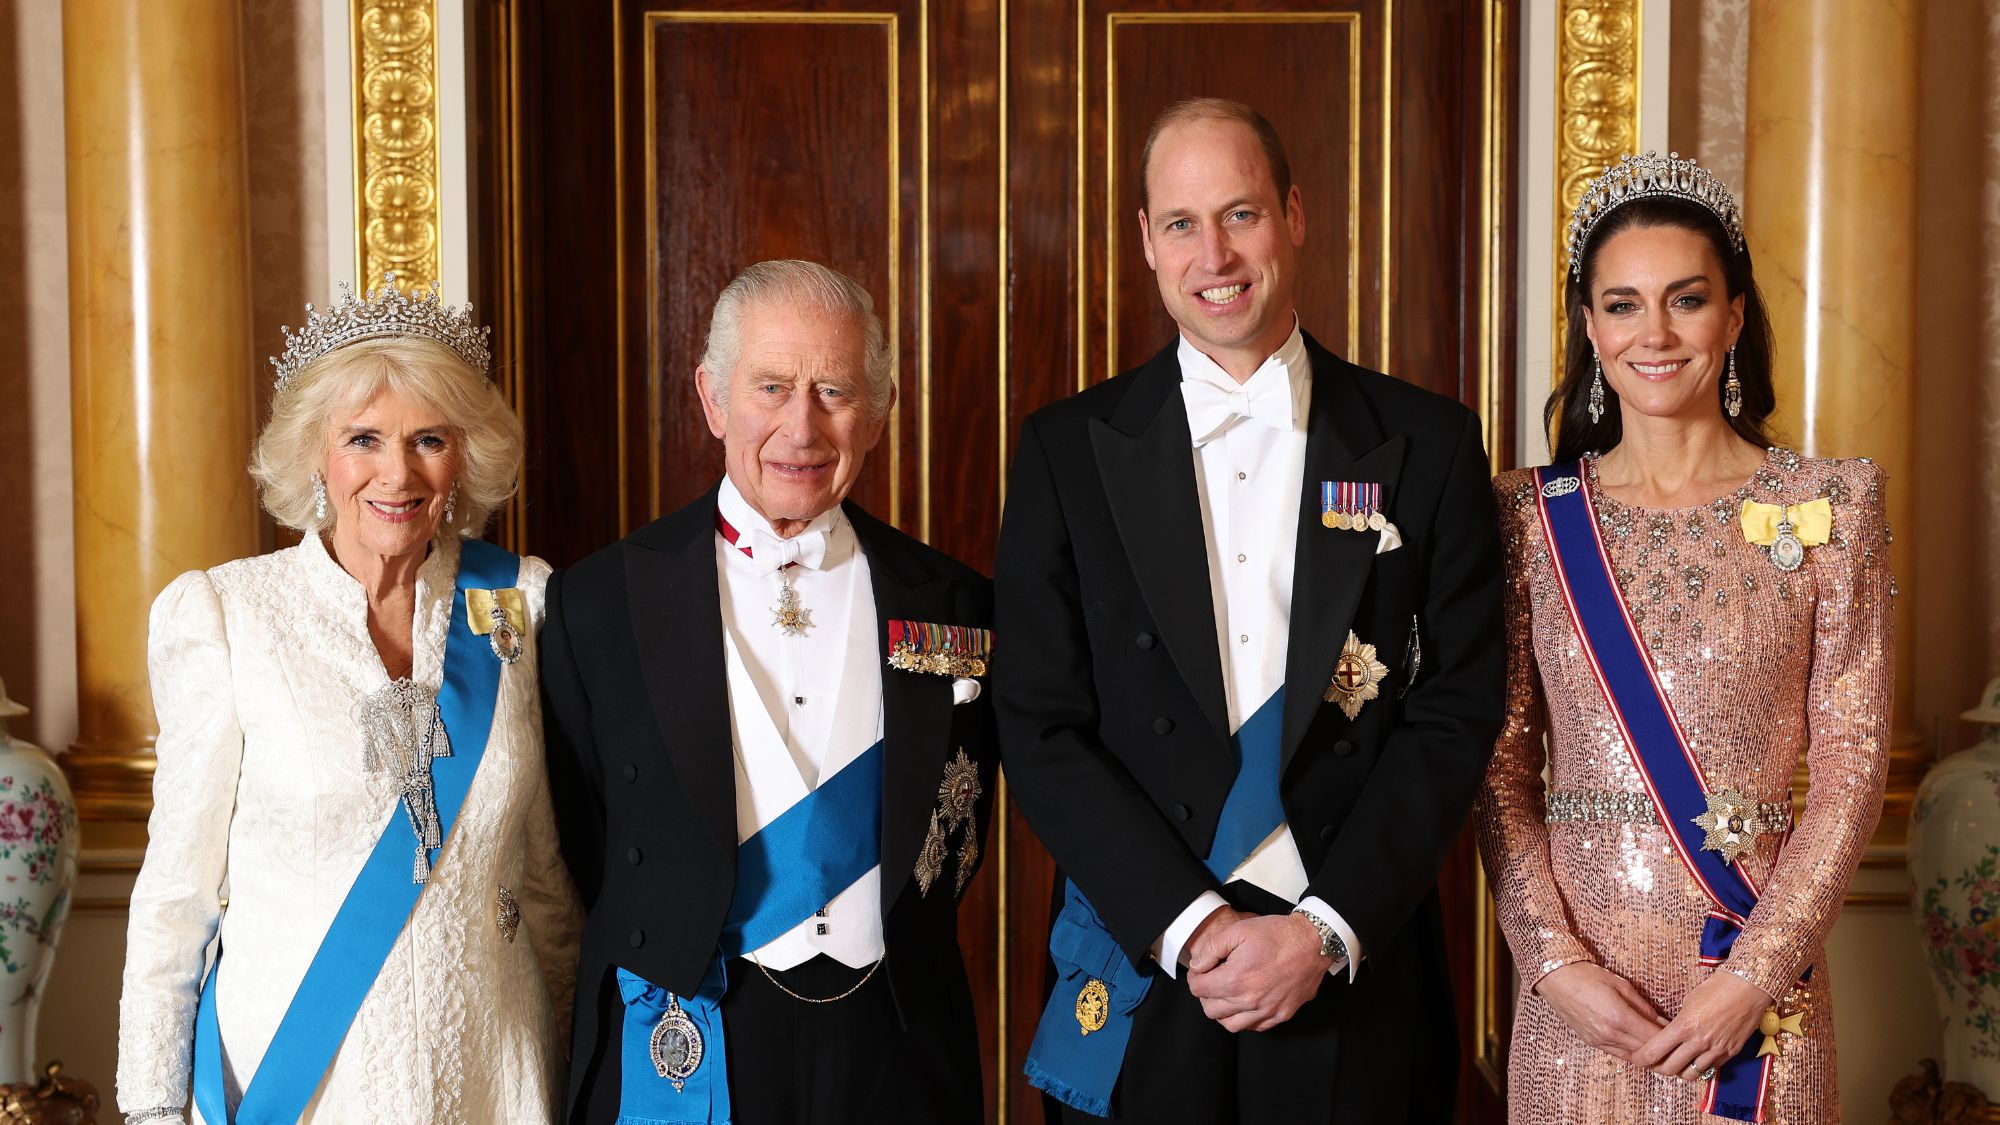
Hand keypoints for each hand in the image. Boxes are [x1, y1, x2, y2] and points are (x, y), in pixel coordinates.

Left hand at [1185, 912, 1330, 1032]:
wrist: (1313, 942)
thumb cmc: (1277, 935)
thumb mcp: (1238, 931)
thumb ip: (1211, 949)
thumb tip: (1197, 965)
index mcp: (1235, 980)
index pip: (1198, 989)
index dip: (1195, 977)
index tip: (1201, 970)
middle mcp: (1250, 1001)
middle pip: (1211, 1010)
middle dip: (1206, 995)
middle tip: (1211, 980)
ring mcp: (1267, 1011)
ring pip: (1231, 1025)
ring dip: (1223, 1011)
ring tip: (1226, 995)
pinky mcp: (1282, 1014)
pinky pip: (1255, 1027)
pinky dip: (1245, 1019)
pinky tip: (1246, 1004)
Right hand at [1534, 962, 1668, 1061]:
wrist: (1556, 979)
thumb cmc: (1588, 976)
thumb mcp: (1621, 985)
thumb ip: (1644, 1007)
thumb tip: (1663, 1022)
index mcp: (1619, 1018)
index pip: (1655, 1039)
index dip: (1671, 1038)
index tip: (1682, 1034)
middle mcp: (1610, 1035)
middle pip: (1647, 1052)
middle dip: (1664, 1049)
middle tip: (1677, 1044)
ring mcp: (1600, 1041)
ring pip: (1634, 1057)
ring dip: (1649, 1054)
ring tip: (1662, 1046)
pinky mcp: (1593, 1043)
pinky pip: (1620, 1054)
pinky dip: (1634, 1052)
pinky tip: (1642, 1044)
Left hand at [1631, 970, 1770, 1081]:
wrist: (1747, 988)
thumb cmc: (1715, 989)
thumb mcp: (1688, 1002)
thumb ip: (1677, 1024)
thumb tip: (1668, 1037)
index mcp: (1683, 1027)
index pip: (1654, 1052)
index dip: (1641, 1059)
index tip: (1636, 1059)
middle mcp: (1698, 1042)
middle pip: (1669, 1069)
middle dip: (1657, 1068)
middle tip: (1653, 1063)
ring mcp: (1716, 1050)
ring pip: (1690, 1074)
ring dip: (1679, 1072)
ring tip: (1674, 1064)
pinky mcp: (1730, 1054)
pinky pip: (1710, 1068)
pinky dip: (1699, 1067)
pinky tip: (1695, 1059)